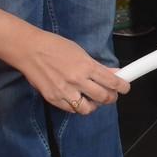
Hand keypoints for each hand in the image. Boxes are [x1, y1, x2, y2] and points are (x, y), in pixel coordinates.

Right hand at [15, 28, 129, 113]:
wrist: (30, 50)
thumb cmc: (55, 46)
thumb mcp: (80, 52)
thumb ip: (97, 66)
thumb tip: (114, 73)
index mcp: (86, 66)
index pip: (112, 82)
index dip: (123, 87)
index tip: (126, 88)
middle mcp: (77, 81)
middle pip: (103, 98)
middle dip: (111, 98)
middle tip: (111, 95)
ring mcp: (65, 92)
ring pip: (88, 109)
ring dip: (94, 105)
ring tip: (93, 99)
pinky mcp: (53, 99)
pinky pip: (71, 109)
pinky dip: (77, 106)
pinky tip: (77, 99)